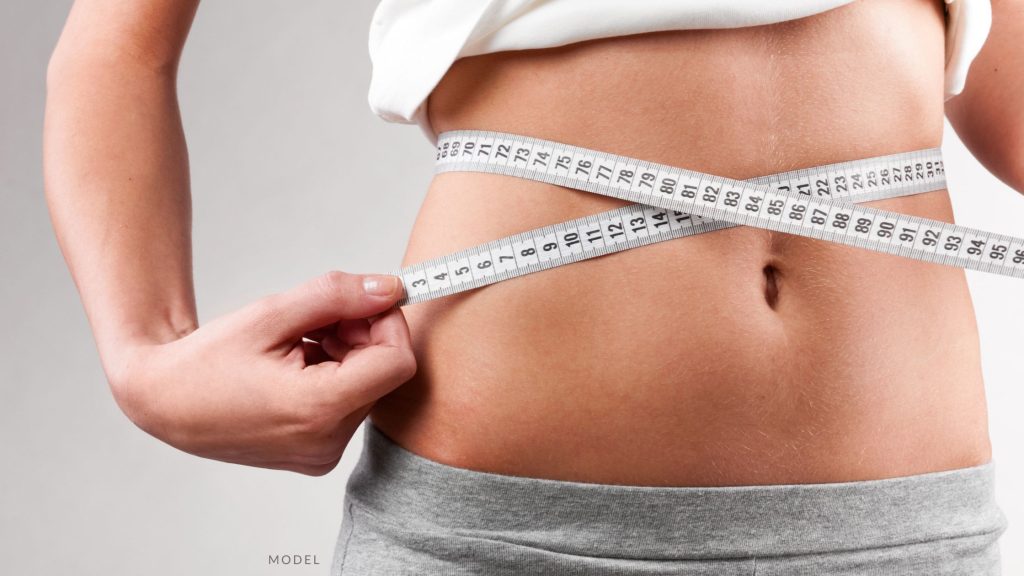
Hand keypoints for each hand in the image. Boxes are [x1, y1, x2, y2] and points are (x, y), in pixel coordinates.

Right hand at [111, 271, 415, 475]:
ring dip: (347, 354)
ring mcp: (322, 454)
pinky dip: (336, 377)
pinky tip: (297, 365)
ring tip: (299, 342)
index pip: (398, 362)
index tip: (359, 303)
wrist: (165, 402)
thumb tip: (391, 289)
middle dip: (361, 335)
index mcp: (318, 408)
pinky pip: (350, 406)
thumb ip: (338, 297)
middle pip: (384, 374)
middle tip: (316, 320)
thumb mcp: (273, 314)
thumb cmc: (208, 359)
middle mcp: (327, 441)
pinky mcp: (317, 456)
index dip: (387, 323)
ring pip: (369, 387)